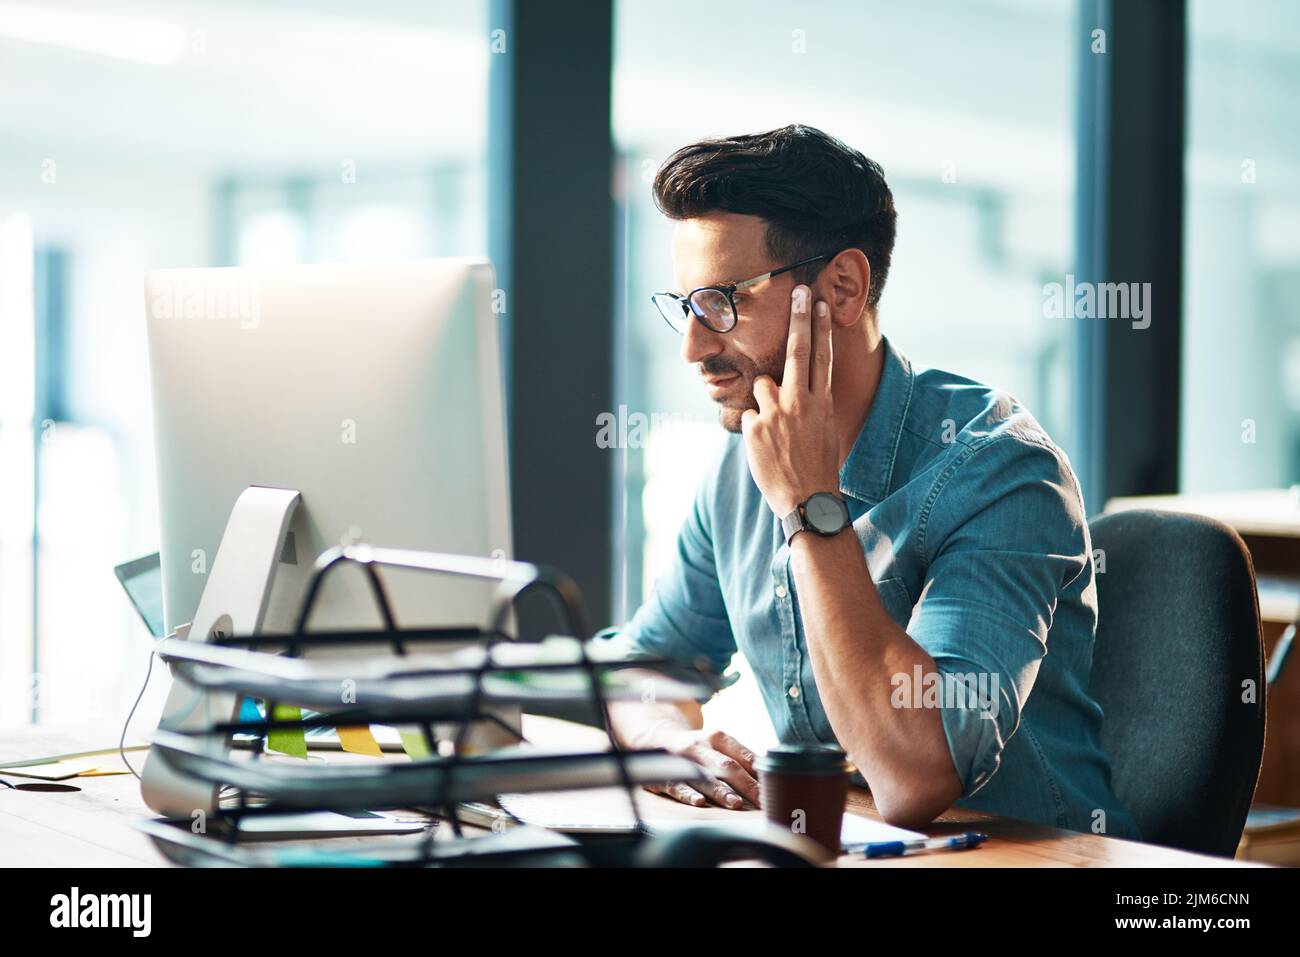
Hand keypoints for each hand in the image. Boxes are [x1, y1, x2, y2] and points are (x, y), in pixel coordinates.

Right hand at [644, 728, 762, 809]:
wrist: (654, 738)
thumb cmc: (697, 748)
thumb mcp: (716, 744)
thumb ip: (740, 756)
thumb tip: (772, 773)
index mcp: (717, 737)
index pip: (742, 755)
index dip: (759, 771)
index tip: (774, 787)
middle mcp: (700, 746)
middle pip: (727, 766)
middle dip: (746, 784)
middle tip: (762, 801)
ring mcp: (682, 760)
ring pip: (704, 777)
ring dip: (720, 791)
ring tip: (735, 805)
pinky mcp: (664, 774)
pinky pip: (677, 785)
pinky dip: (688, 794)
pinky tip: (699, 803)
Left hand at [740, 285, 838, 516]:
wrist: (806, 500)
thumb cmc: (816, 466)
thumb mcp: (823, 429)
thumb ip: (810, 403)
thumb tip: (796, 384)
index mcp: (822, 403)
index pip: (822, 357)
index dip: (820, 328)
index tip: (819, 303)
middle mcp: (801, 403)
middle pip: (798, 351)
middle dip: (799, 318)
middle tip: (800, 291)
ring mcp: (777, 414)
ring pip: (762, 385)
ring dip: (765, 401)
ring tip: (776, 432)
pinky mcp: (755, 427)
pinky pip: (750, 414)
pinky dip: (755, 428)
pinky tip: (766, 449)